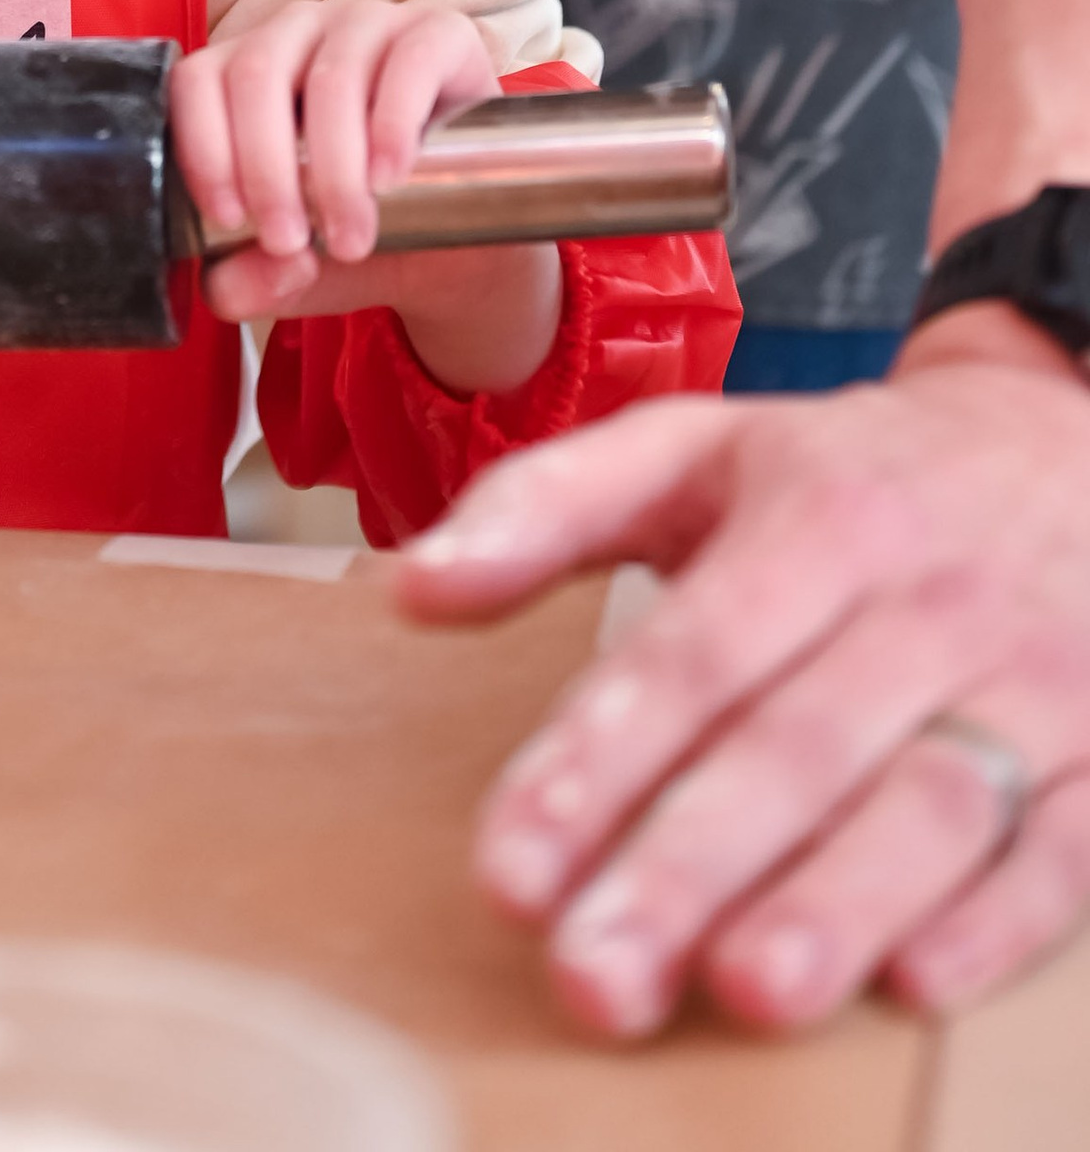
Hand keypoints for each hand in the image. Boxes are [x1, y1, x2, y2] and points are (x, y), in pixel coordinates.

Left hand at [172, 0, 560, 395]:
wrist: (462, 250)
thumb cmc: (363, 235)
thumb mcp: (298, 272)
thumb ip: (252, 281)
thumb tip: (237, 284)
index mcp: (247, 72)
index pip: (198, 81)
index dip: (203, 148)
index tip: (229, 220)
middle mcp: (301, 32)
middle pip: (257, 73)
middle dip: (267, 169)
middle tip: (291, 242)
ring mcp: (371, 24)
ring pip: (331, 73)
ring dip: (333, 166)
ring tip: (349, 236)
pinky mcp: (441, 34)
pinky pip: (408, 59)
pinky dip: (393, 122)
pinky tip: (388, 177)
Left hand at [393, 313, 1089, 1032]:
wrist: (1075, 445)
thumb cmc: (857, 473)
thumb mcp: (699, 446)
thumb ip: (546, 504)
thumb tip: (411, 584)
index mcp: (817, 514)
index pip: (692, 651)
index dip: (599, 763)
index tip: (510, 868)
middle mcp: (925, 597)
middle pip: (797, 743)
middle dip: (690, 865)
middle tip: (594, 973)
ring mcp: (1032, 680)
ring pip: (932, 802)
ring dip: (839, 904)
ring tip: (743, 991)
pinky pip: (1059, 851)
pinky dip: (995, 922)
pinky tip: (915, 981)